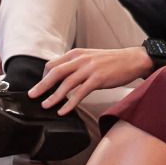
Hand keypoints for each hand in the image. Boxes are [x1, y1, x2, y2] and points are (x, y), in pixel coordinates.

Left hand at [28, 46, 152, 114]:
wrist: (133, 59)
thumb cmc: (112, 61)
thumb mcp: (90, 58)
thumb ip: (76, 64)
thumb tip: (62, 76)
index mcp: (76, 54)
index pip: (53, 64)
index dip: (44, 77)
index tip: (41, 87)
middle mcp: (80, 60)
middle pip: (55, 73)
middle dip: (41, 86)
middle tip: (32, 96)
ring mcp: (89, 69)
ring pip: (66, 84)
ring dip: (53, 96)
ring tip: (46, 106)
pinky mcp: (98, 79)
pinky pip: (80, 93)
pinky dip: (70, 103)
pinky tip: (64, 110)